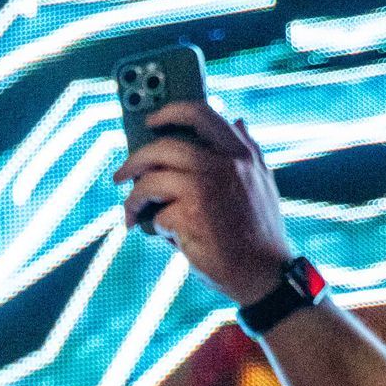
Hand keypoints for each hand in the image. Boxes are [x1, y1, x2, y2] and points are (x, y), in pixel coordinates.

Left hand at [113, 100, 290, 306]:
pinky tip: (161, 234)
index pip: (201, 113)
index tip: (152, 121)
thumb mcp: (263, 181)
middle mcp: (224, 166)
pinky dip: (153, 226)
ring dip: (133, 199)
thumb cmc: (260, 230)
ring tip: (132, 212)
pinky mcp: (191, 217)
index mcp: (240, 154)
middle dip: (134, 160)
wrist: (264, 274)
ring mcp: (206, 190)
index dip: (170, 112)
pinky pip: (156, 215)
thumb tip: (238, 120)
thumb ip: (249, 149)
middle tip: (121, 175)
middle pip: (163, 147)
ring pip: (150, 181)